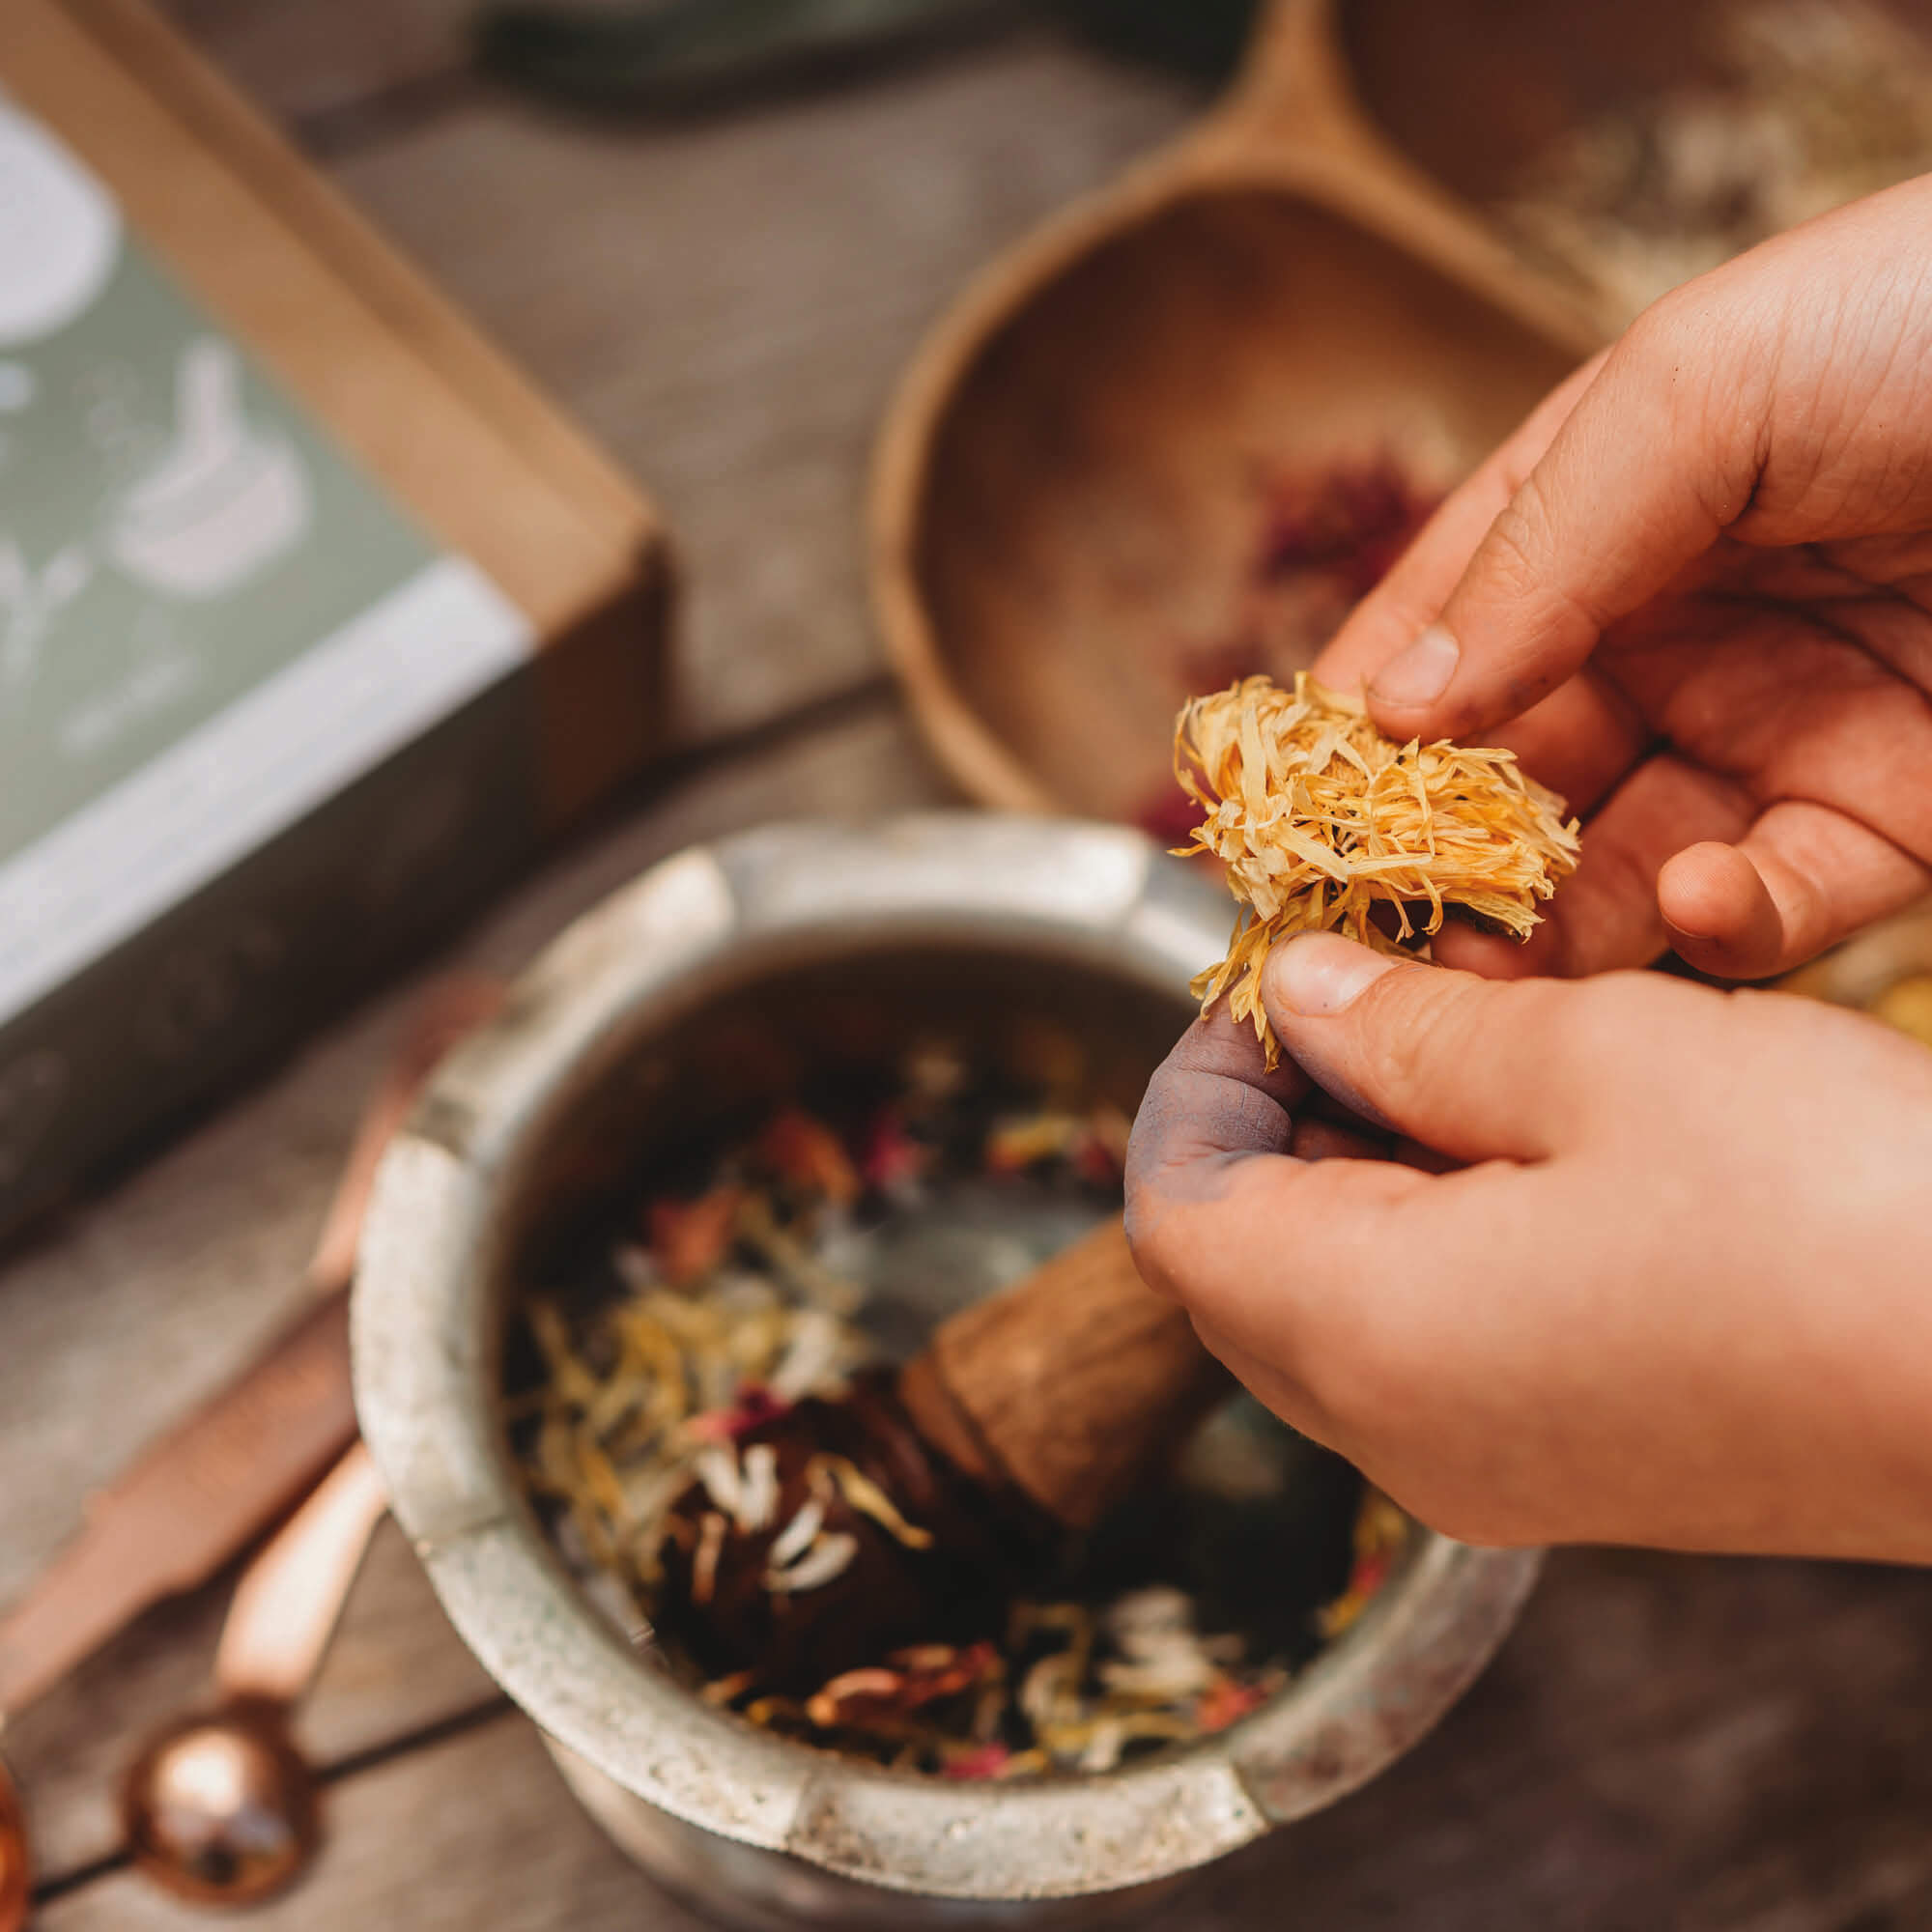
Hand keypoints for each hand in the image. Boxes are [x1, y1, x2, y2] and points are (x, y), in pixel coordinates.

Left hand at [1124, 932, 1931, 1560]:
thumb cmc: (1835, 1211)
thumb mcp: (1599, 1061)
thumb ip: (1412, 1031)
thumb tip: (1301, 995)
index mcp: (1365, 1338)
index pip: (1177, 1208)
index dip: (1201, 1075)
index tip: (1274, 978)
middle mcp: (1401, 1438)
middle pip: (1242, 1263)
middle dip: (1276, 1115)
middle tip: (1366, 992)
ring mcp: (1489, 1470)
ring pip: (1335, 1302)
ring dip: (1358, 1167)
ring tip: (1457, 1043)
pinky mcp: (1576, 1469)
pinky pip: (1432, 1346)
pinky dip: (1433, 1233)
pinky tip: (1526, 1139)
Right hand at [1315, 176, 1931, 981]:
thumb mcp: (1699, 390)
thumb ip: (1535, 550)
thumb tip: (1391, 708)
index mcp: (1598, 523)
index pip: (1437, 641)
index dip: (1354, 731)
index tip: (1279, 821)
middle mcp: (1667, 639)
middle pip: (1508, 782)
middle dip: (1433, 867)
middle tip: (1366, 947)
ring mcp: (1769, 738)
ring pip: (1610, 876)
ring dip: (1542, 937)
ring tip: (1488, 979)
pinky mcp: (1881, 829)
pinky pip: (1764, 911)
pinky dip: (1714, 932)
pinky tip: (1691, 906)